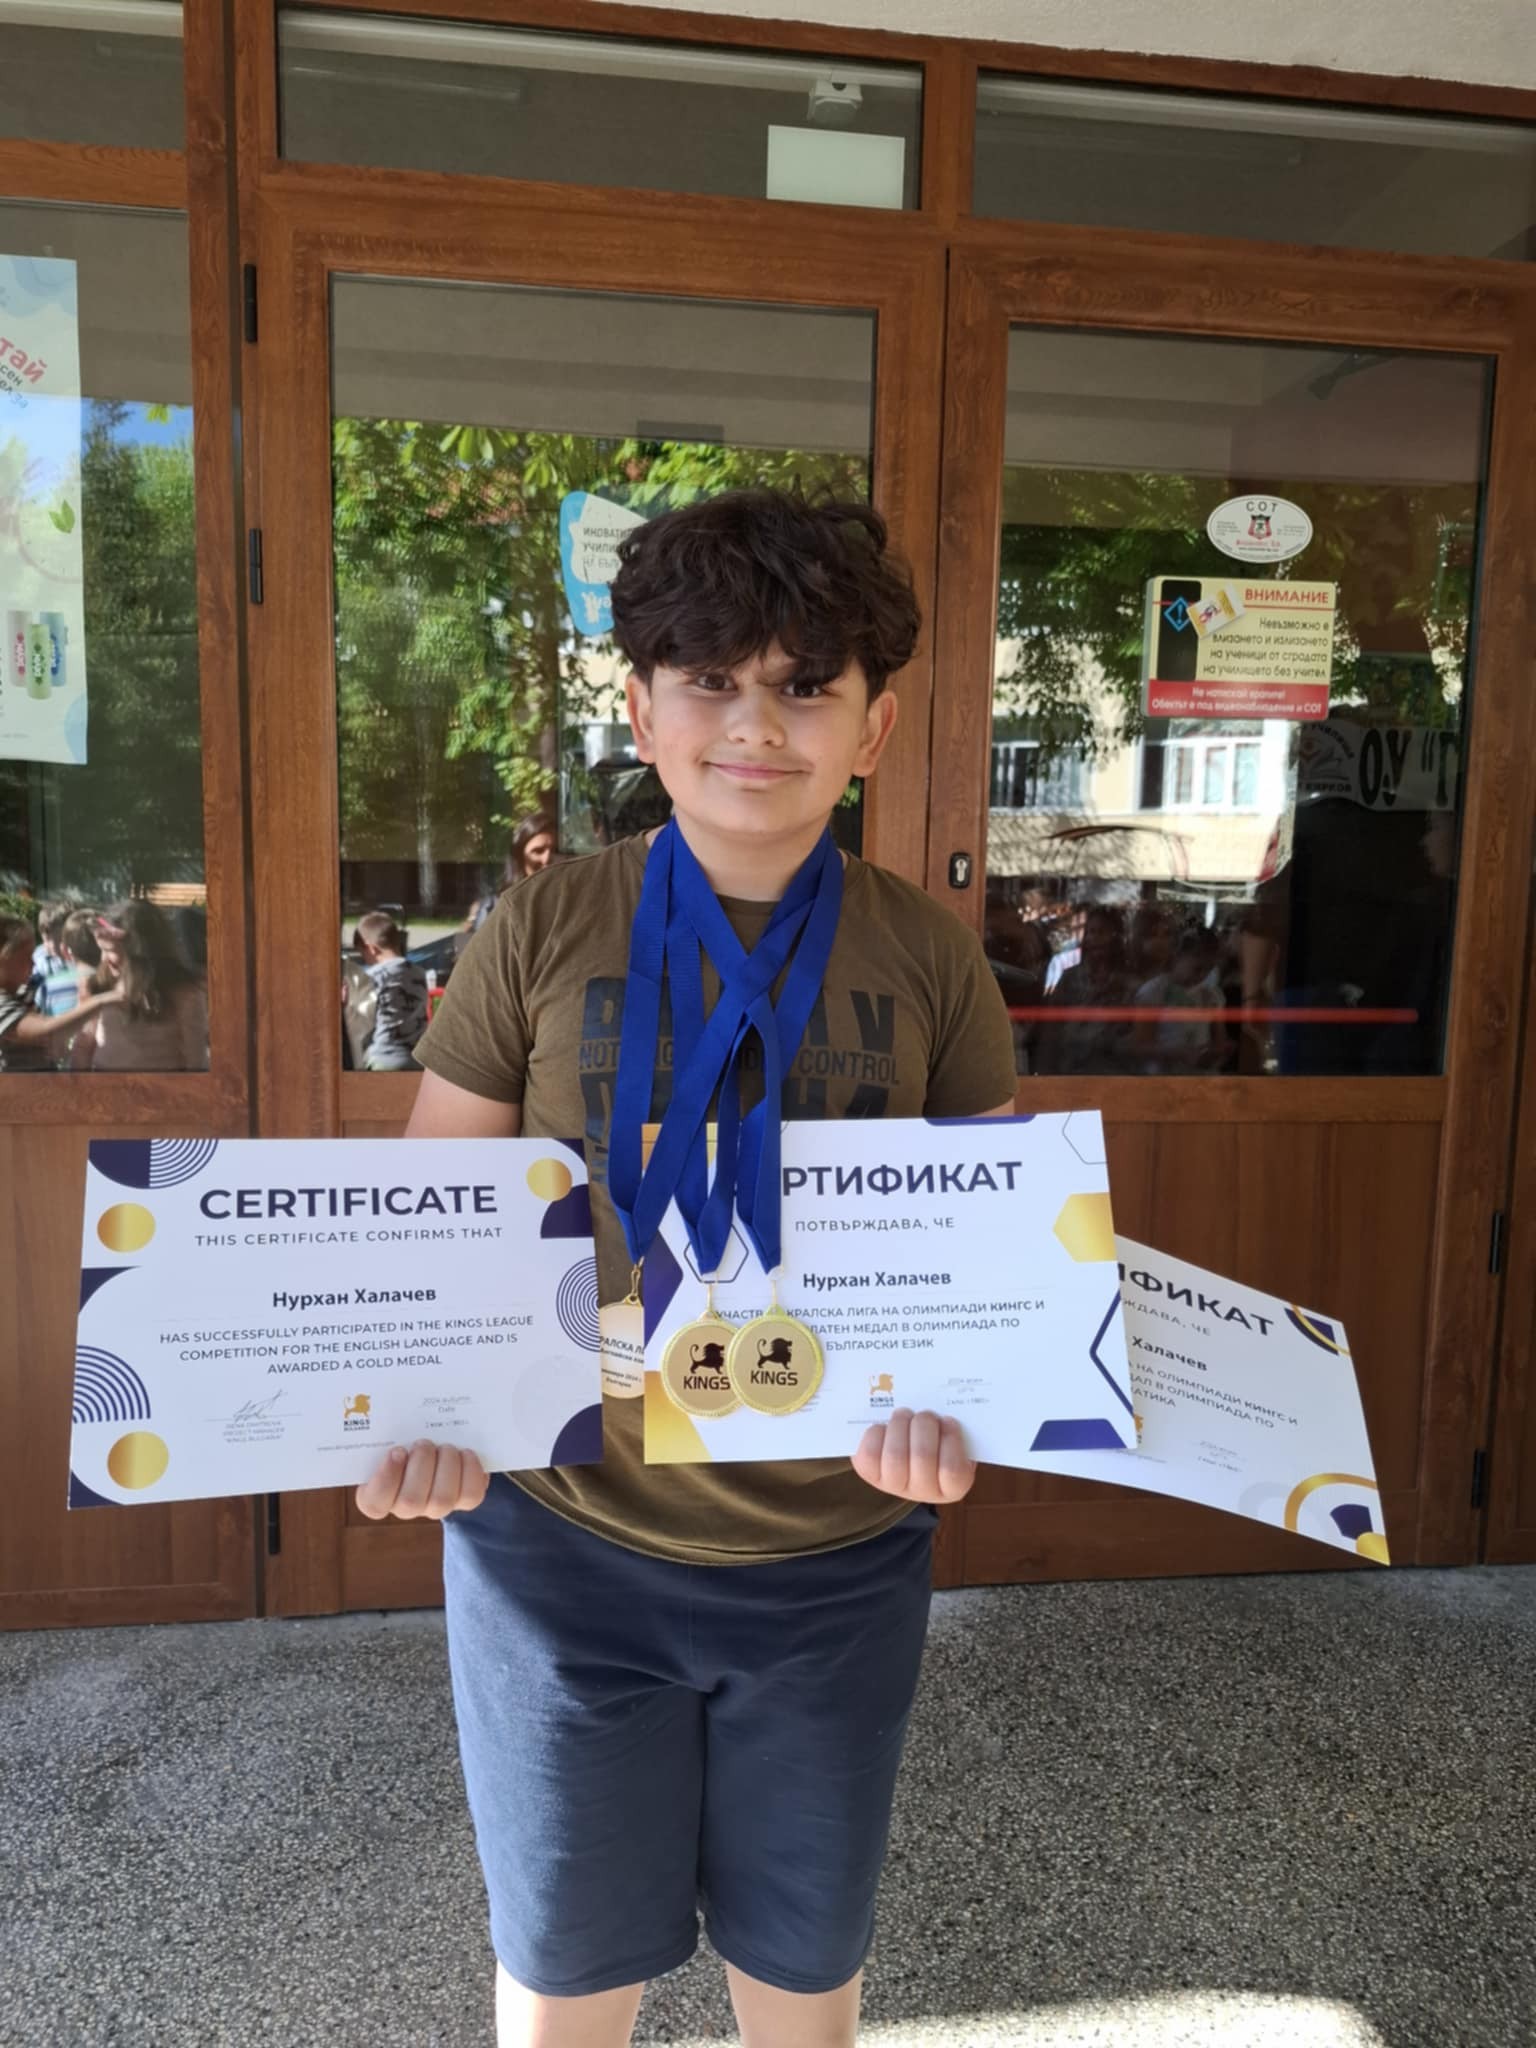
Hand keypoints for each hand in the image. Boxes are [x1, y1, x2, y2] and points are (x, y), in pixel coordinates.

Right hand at [355, 1440, 488, 1520]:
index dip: (385, 1479)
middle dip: (421, 1466)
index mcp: (377, 1491)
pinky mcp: (462, 1500)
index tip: (396, 1451)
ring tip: (445, 1447)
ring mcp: (434, 1506)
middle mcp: (405, 1506)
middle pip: (410, 1502)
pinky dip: (470, 1471)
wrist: (436, 1440)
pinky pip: (470, 1496)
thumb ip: (387, 1430)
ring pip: (441, 1501)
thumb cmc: (405, 1435)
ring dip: (446, 1467)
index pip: (373, 1503)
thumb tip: (385, 1408)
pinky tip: (465, 1452)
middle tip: (423, 1443)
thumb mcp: (390, 1432)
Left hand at [852, 1408, 975, 1503]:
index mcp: (953, 1486)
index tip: (948, 1419)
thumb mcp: (953, 1435)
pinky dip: (876, 1433)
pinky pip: (870, 1454)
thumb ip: (953, 1426)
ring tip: (904, 1414)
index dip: (950, 1440)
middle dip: (924, 1425)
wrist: (909, 1447)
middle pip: (923, 1457)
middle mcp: (924, 1491)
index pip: (953, 1470)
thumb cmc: (939, 1437)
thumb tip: (944, 1406)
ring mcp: (895, 1485)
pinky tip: (884, 1425)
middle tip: (925, 1413)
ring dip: (900, 1425)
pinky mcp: (870, 1474)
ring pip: (895, 1455)